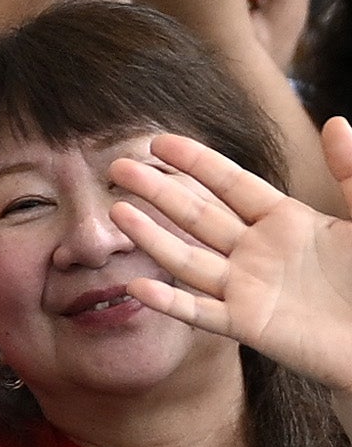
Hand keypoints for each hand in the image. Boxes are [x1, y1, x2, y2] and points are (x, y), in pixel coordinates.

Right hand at [110, 123, 351, 390]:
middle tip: (119, 168)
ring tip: (118, 212)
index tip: (159, 142)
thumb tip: (334, 122)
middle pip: (198, 215)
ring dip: (151, 237)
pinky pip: (199, 312)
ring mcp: (248, 288)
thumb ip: (351, 172)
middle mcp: (258, 252)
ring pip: (188, 259)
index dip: (196, 162)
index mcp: (287, 221)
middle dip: (158, 191)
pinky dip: (168, 302)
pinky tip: (138, 286)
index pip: (231, 184)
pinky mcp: (247, 325)